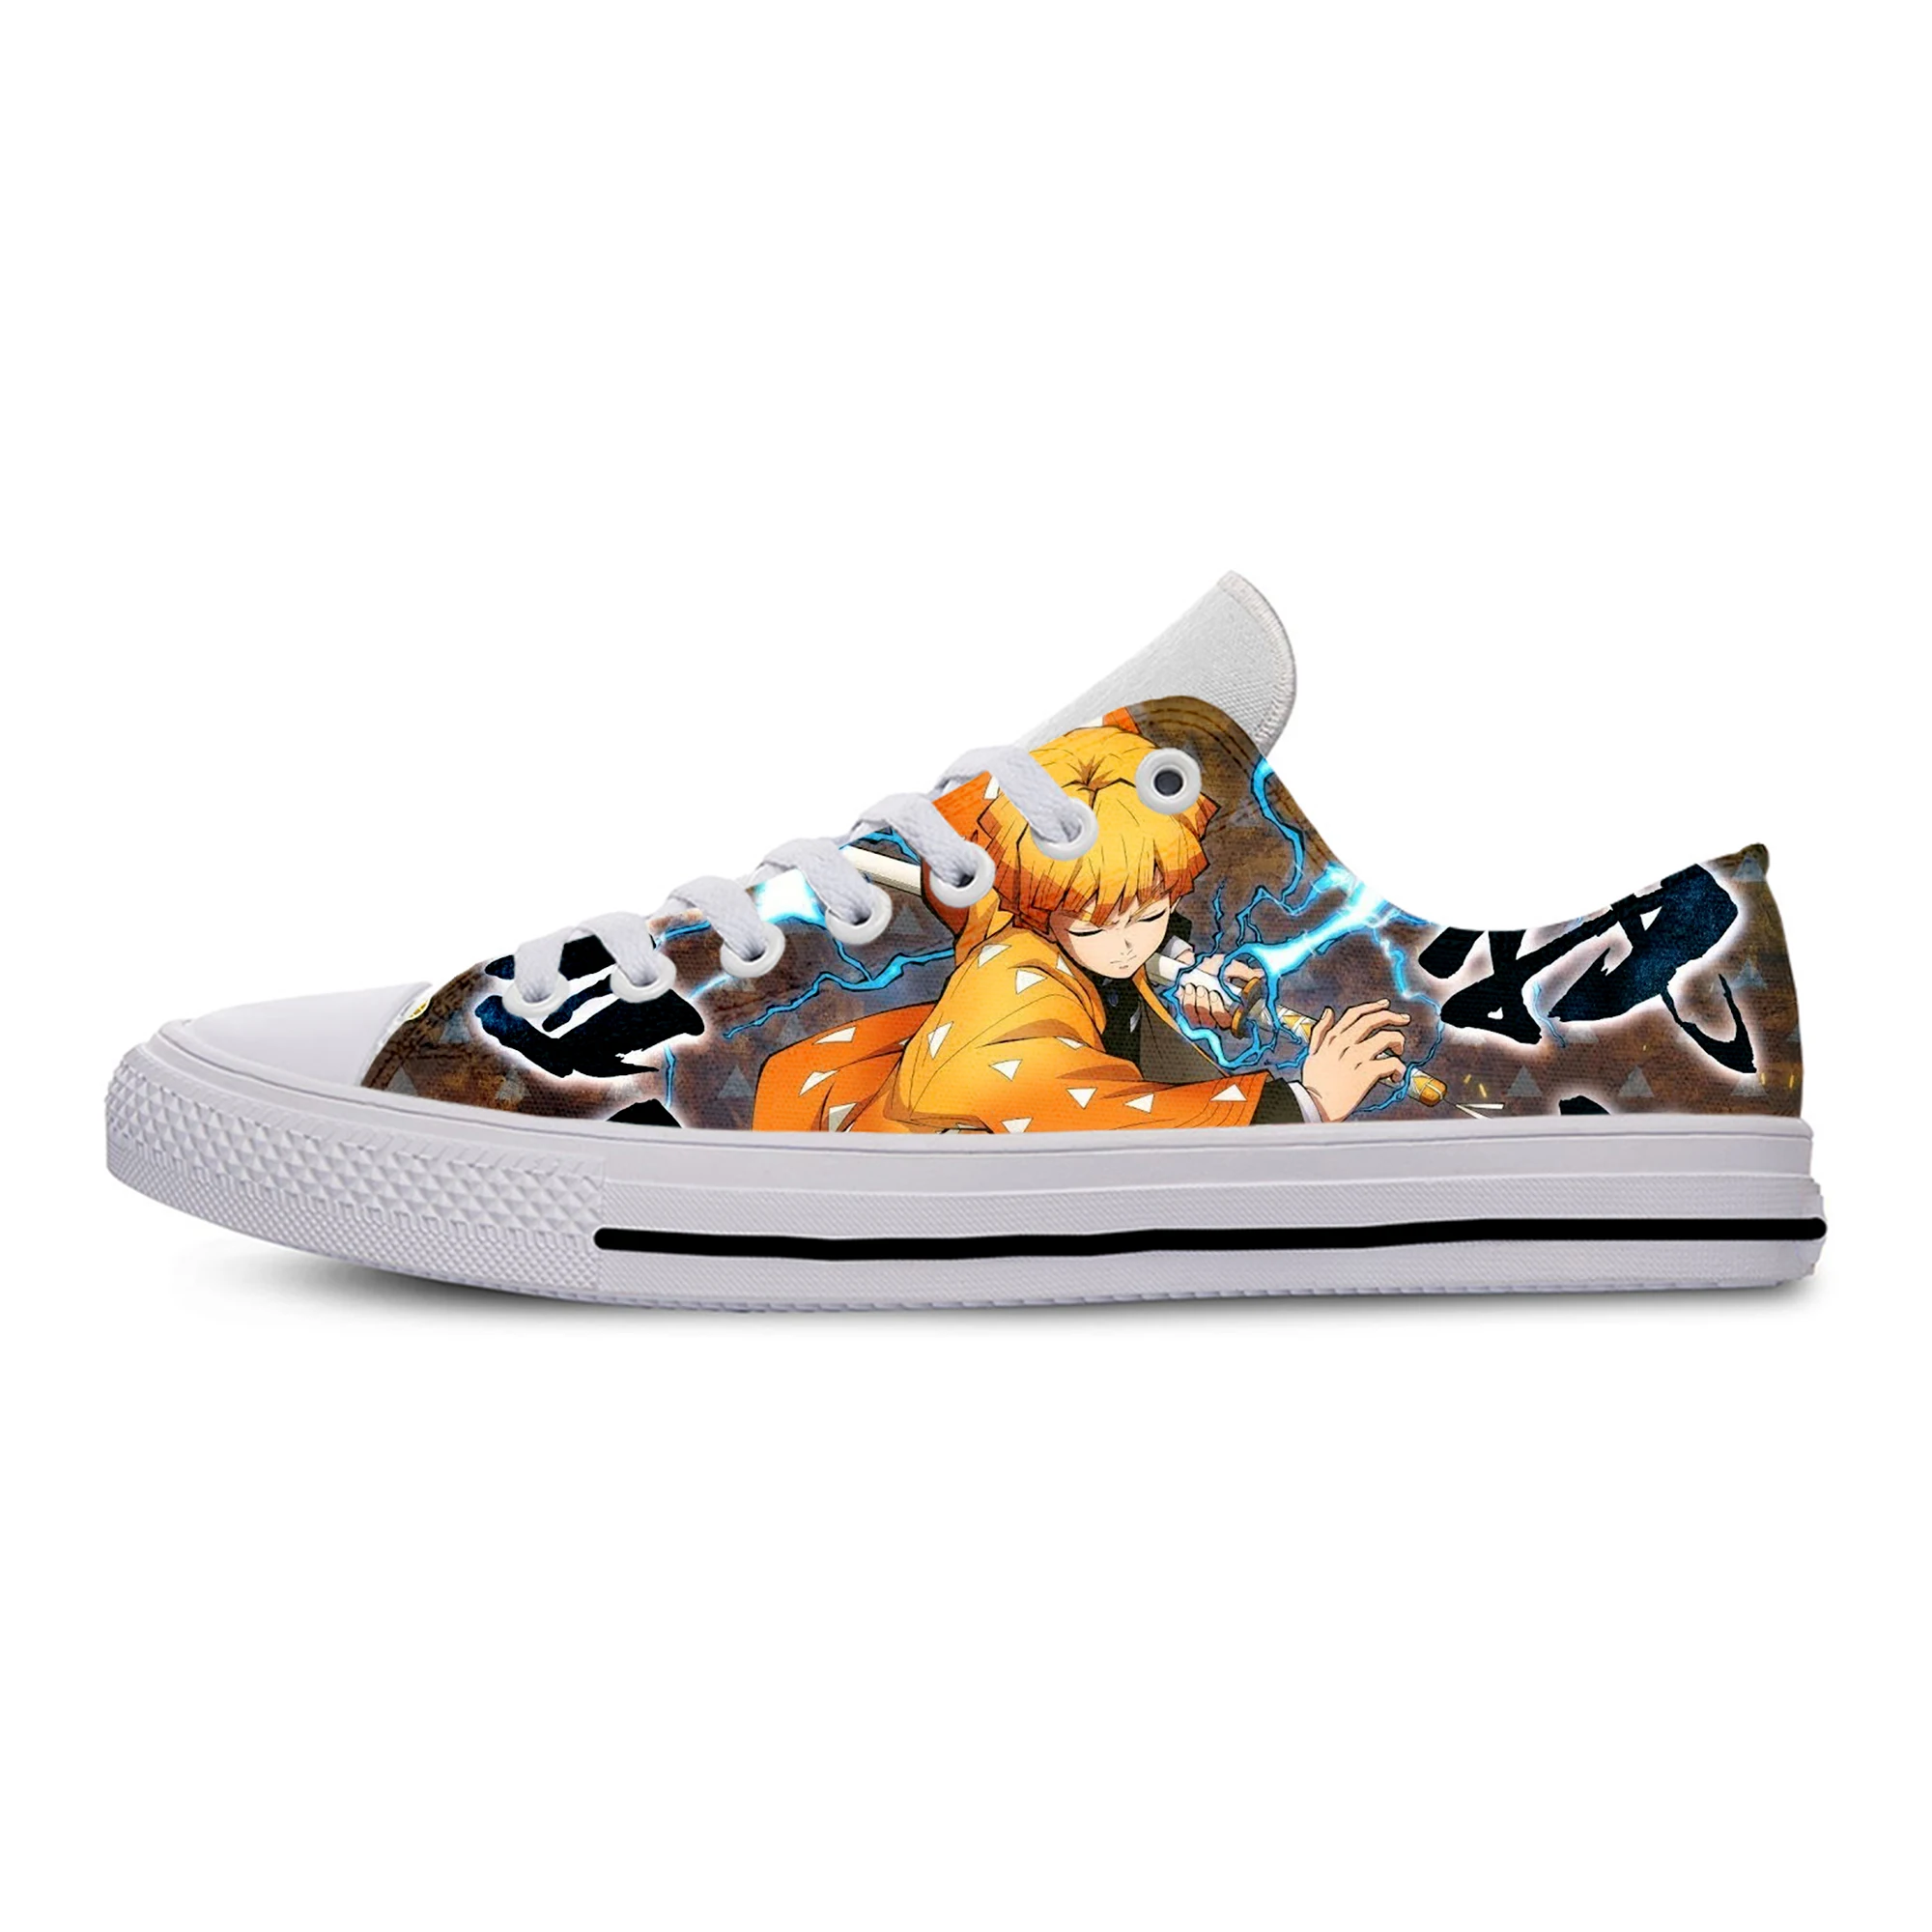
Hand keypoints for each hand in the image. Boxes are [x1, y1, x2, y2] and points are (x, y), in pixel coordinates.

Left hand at [1176, 955, 1260, 1032]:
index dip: (1238, 1019)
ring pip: (1205, 1021)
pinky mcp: (1188, 1013)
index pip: (1239, 1022)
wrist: (1188, 964)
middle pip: (1222, 1024)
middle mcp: (1219, 1015)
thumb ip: (1245, 973)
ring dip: (1202, 1004)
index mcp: (1232, 1007)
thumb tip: (1260, 976)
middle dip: (1217, 1009)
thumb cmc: (1211, 967)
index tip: (1235, 1009)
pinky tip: (1189, 989)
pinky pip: (1189, 1015)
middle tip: (1213, 993)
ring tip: (1200, 988)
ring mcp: (1203, 1015)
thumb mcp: (1230, 967)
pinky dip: (1189, 1001)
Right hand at [1298, 1000, 1412, 1120]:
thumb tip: (1328, 1012)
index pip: (1355, 1014)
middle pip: (1373, 1020)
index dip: (1373, 1007)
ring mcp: (1355, 1058)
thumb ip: (1320, 1032)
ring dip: (1398, 1042)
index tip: (1385, 1005)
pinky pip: (1392, 1063)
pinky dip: (1399, 1069)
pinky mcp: (1366, 1073)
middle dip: (1392, 1016)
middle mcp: (1344, 1044)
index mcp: (1332, 1039)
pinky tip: (1396, 1076)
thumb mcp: (1312, 1054)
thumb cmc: (1313, 1085)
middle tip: (1404, 1019)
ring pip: (1386, 1038)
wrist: (1313, 1107)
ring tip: (1399, 1051)